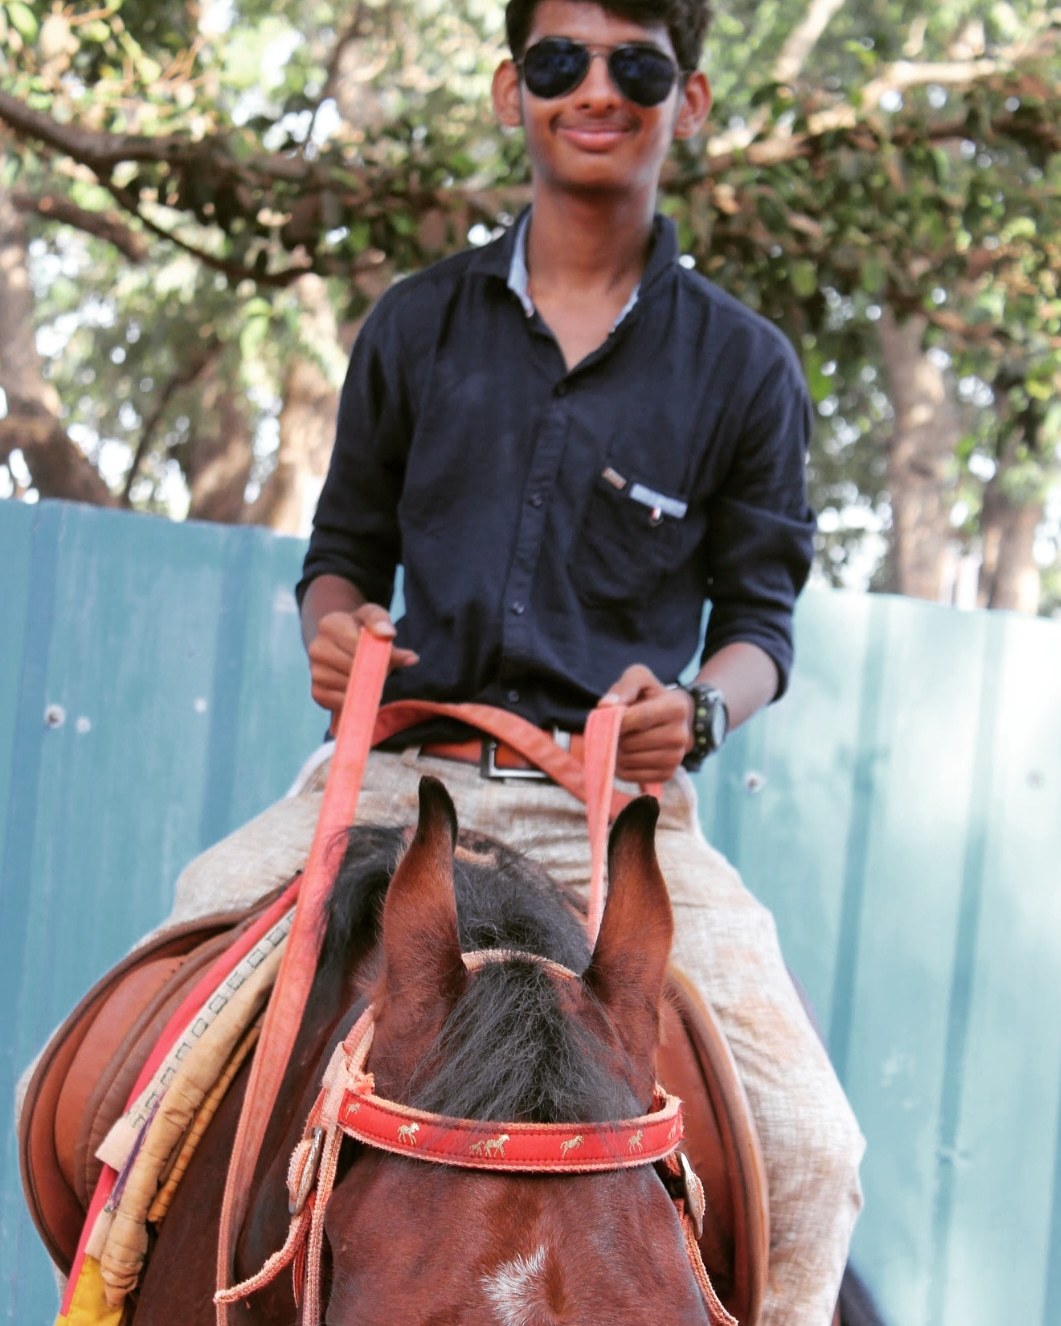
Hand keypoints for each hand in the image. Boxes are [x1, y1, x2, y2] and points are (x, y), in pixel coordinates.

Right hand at [306, 604, 418, 715]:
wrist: (338, 643)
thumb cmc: (359, 628)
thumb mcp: (371, 616)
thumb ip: (380, 621)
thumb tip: (389, 634)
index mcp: (328, 625)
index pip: (358, 645)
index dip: (378, 654)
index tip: (390, 656)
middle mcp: (317, 648)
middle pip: (355, 668)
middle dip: (373, 671)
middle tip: (382, 668)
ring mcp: (315, 672)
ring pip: (351, 687)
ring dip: (366, 685)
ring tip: (369, 675)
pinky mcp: (317, 692)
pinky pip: (344, 702)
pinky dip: (357, 698)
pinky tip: (360, 687)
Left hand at [599, 665, 692, 784]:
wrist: (673, 716)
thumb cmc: (651, 695)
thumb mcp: (639, 678)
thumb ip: (623, 687)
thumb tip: (605, 706)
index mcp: (677, 707)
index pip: (636, 719)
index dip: (615, 720)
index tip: (607, 717)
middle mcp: (681, 735)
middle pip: (631, 743)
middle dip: (615, 737)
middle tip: (617, 729)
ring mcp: (677, 758)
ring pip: (629, 761)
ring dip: (616, 753)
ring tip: (620, 740)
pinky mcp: (668, 774)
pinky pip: (634, 777)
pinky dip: (621, 768)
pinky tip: (624, 755)